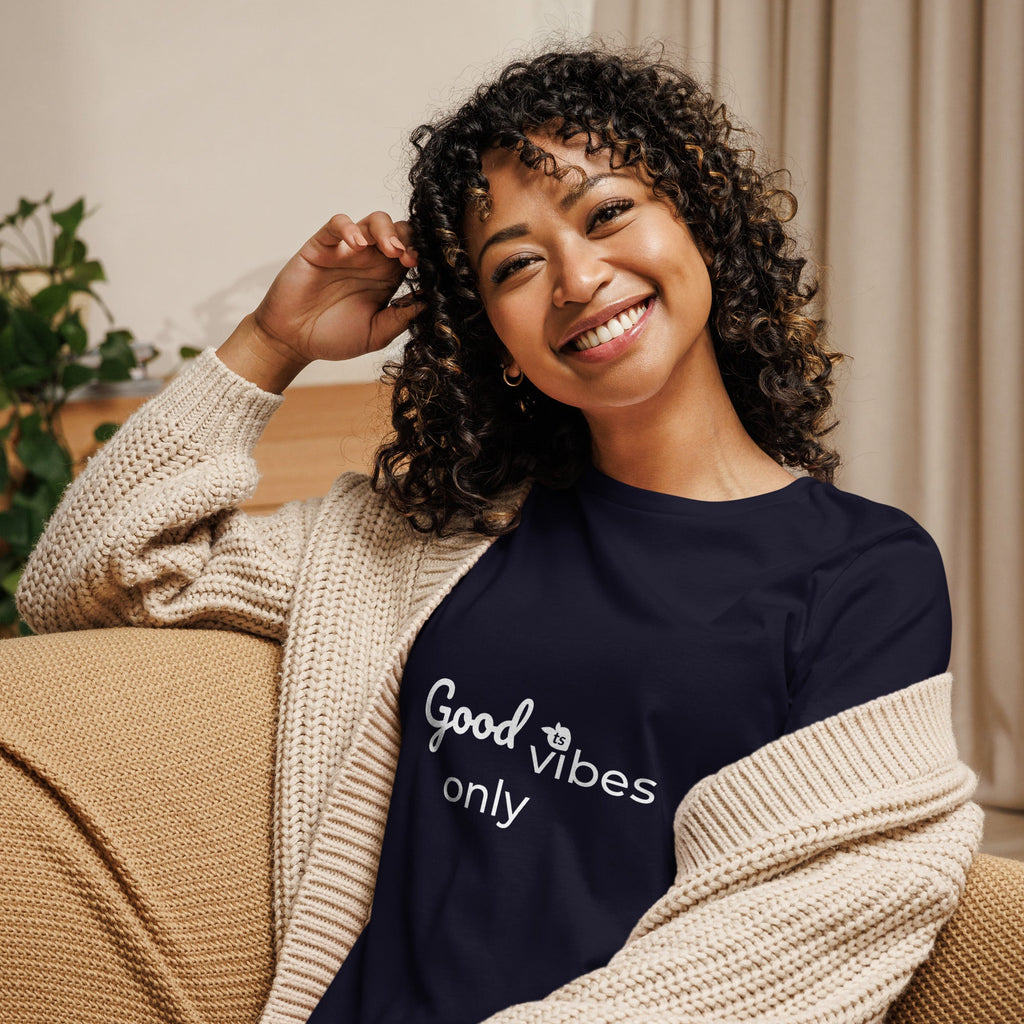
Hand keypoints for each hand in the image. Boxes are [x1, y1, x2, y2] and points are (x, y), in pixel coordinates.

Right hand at [219, 212, 423, 391]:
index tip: (424, 269)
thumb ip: (401, 318)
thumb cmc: (334, 338)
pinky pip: (337, 224)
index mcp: (387, 279)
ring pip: (373, 221)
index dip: (422, 255)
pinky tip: (356, 244)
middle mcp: (370, 260)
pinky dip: (349, 227)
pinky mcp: (322, 246)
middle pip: (399, 231)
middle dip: (409, 239)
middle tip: (409, 258)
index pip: (412, 253)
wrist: (293, 341)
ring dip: (386, 230)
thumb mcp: (376, 334)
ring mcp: (346, 251)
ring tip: (390, 250)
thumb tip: (431, 302)